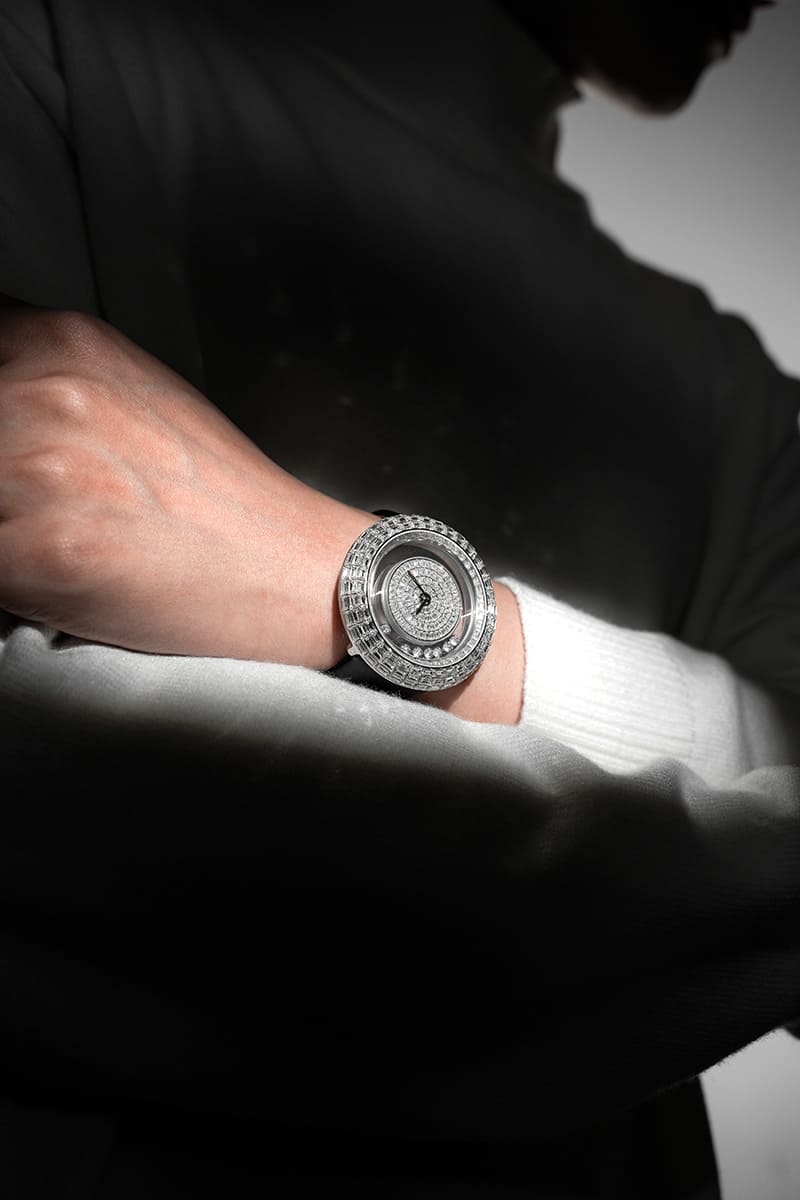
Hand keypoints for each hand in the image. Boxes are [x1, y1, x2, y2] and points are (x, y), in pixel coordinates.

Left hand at [0, 306, 523, 723]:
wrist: (293, 569)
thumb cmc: (223, 501)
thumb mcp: (128, 397)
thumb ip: (47, 384)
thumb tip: (3, 404)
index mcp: (66, 341)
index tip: (9, 439)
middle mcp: (47, 390)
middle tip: (32, 506)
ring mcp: (38, 466)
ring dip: (1, 522)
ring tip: (46, 539)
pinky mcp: (40, 548)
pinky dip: (9, 576)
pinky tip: (52, 576)